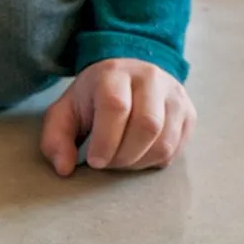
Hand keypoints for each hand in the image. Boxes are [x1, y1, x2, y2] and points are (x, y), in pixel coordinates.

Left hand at [41, 58, 196, 176]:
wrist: (127, 75)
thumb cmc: (91, 99)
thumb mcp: (63, 113)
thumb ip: (55, 139)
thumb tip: (64, 168)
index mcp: (114, 75)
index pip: (116, 107)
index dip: (105, 141)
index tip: (94, 162)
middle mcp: (151, 79)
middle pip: (147, 126)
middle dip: (124, 156)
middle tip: (107, 163)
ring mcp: (175, 95)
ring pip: (165, 140)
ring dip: (140, 162)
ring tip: (121, 160)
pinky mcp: (189, 112)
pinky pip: (178, 147)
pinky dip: (155, 161)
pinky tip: (138, 156)